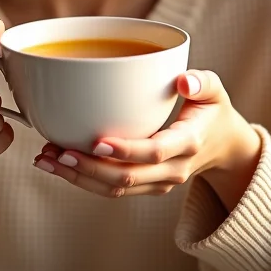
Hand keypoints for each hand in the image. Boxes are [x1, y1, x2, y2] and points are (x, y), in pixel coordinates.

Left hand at [32, 70, 260, 211]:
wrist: (224, 147)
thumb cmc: (212, 111)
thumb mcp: (215, 91)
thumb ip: (203, 83)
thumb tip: (184, 80)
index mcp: (188, 144)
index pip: (154, 152)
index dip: (125, 150)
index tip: (96, 140)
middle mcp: (173, 170)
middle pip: (127, 178)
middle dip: (88, 168)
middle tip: (56, 151)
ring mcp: (158, 183)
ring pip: (115, 189)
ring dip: (78, 177)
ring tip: (47, 159)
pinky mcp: (146, 187)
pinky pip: (112, 189)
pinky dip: (84, 180)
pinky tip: (59, 164)